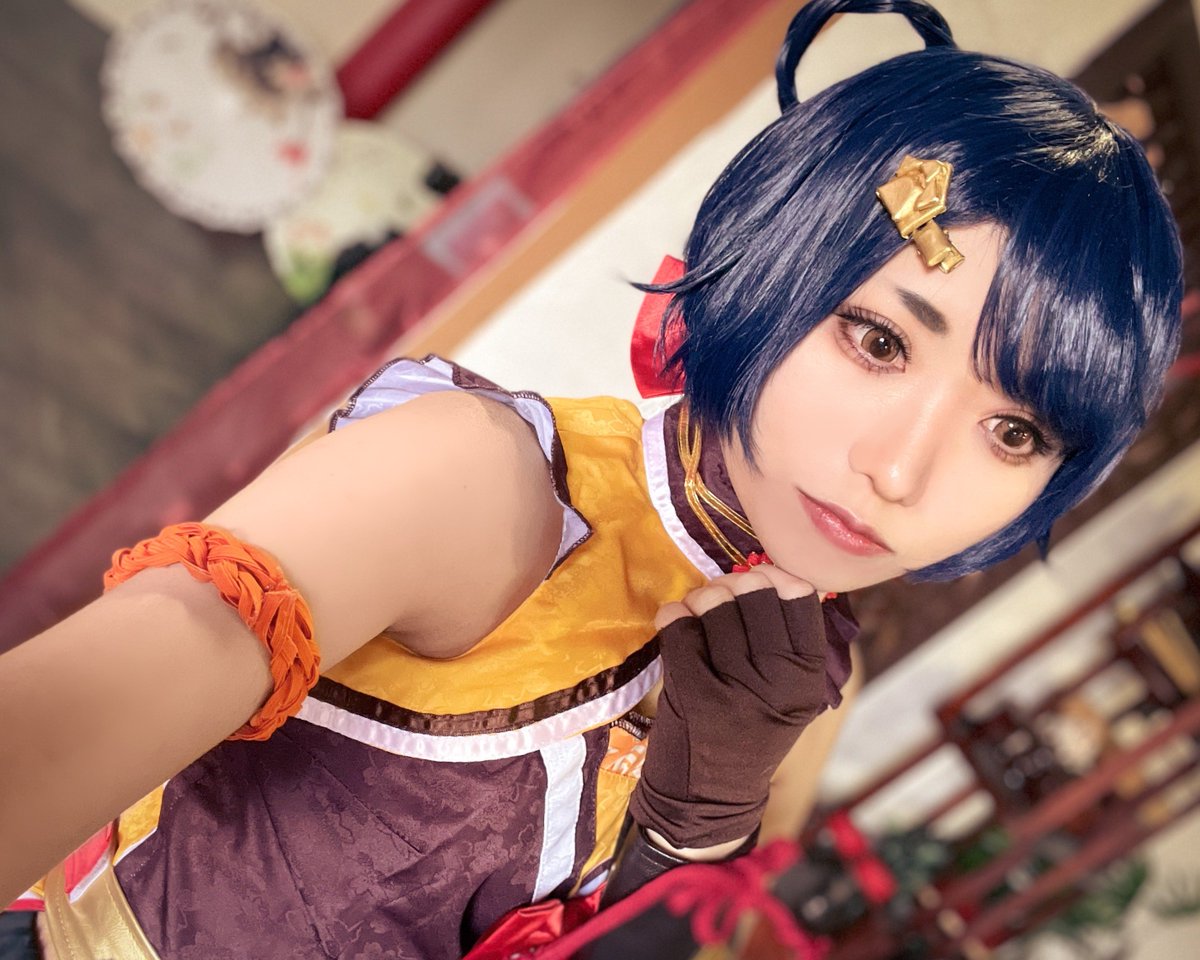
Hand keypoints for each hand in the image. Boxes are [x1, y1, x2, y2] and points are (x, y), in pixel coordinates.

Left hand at [628, 565, 831, 848]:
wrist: (710, 800)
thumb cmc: (749, 736)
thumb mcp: (788, 696)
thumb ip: (787, 642)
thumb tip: (771, 572)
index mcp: (808, 677)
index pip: (800, 597)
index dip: (774, 576)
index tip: (759, 579)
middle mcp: (778, 681)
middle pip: (754, 593)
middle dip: (732, 584)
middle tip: (722, 596)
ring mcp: (736, 687)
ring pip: (715, 605)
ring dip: (700, 598)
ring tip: (697, 611)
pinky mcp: (693, 693)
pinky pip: (679, 628)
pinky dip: (672, 616)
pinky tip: (674, 621)